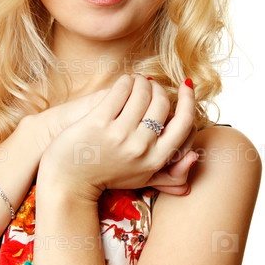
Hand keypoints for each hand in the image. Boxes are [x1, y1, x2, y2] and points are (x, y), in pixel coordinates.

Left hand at [38, 74, 195, 201]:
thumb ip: (170, 169)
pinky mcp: (98, 123)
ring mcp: (119, 135)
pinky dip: (125, 82)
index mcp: (155, 160)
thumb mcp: (142, 177)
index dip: (188, 100)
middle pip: (162, 103)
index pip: (184, 123)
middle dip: (158, 89)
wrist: (68, 182)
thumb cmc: (107, 176)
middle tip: (150, 85)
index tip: (187, 86)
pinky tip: (123, 83)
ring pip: (142, 93)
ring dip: (141, 82)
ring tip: (135, 82)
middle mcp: (140, 148)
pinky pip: (120, 90)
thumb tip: (196, 156)